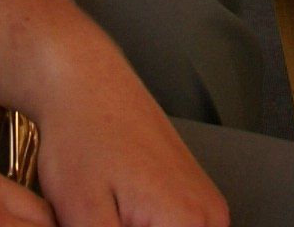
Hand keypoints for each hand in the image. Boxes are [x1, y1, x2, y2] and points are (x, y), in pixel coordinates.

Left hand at [31, 69, 228, 226]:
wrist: (85, 82)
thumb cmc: (82, 134)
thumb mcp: (83, 215)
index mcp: (190, 224)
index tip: (108, 226)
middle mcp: (211, 217)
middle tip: (101, 218)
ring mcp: (206, 206)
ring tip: (104, 216)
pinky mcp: (193, 198)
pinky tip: (116, 217)